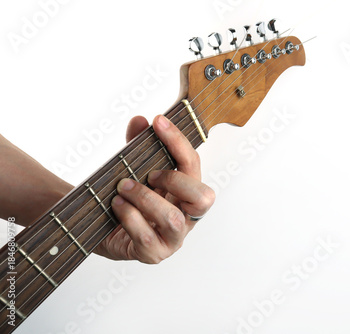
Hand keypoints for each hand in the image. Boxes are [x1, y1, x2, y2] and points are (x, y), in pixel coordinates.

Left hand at [94, 115, 214, 263]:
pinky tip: (116, 206)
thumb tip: (140, 121)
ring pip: (172, 218)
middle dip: (174, 180)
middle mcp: (187, 216)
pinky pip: (146, 236)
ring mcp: (173, 238)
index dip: (178, 142)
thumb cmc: (126, 200)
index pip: (193, 165)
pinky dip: (129, 216)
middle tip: (149, 174)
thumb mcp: (133, 169)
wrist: (102, 231)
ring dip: (144, 197)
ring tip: (122, 188)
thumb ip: (137, 146)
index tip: (158, 122)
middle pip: (203, 198)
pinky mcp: (154, 254)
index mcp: (187, 193)